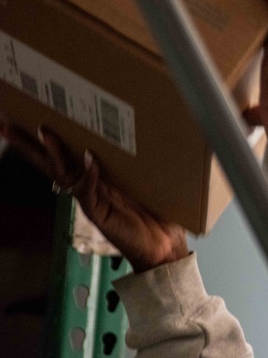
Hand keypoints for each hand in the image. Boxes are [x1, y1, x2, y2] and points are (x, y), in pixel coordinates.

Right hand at [0, 122, 188, 273]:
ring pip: (63, 173)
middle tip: (7, 122)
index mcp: (95, 174)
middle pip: (50, 161)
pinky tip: (90, 158)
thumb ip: (135, 159)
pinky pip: (88, 191)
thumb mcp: (145, 177)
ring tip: (45, 131)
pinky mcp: (99, 213)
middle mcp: (87, 184)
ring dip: (53, 152)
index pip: (65, 151)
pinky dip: (89, 175)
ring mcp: (90, 199)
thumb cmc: (155, 209)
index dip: (48, 135)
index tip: (30, 113)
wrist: (163, 244)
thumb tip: (138, 125)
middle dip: (27, 143)